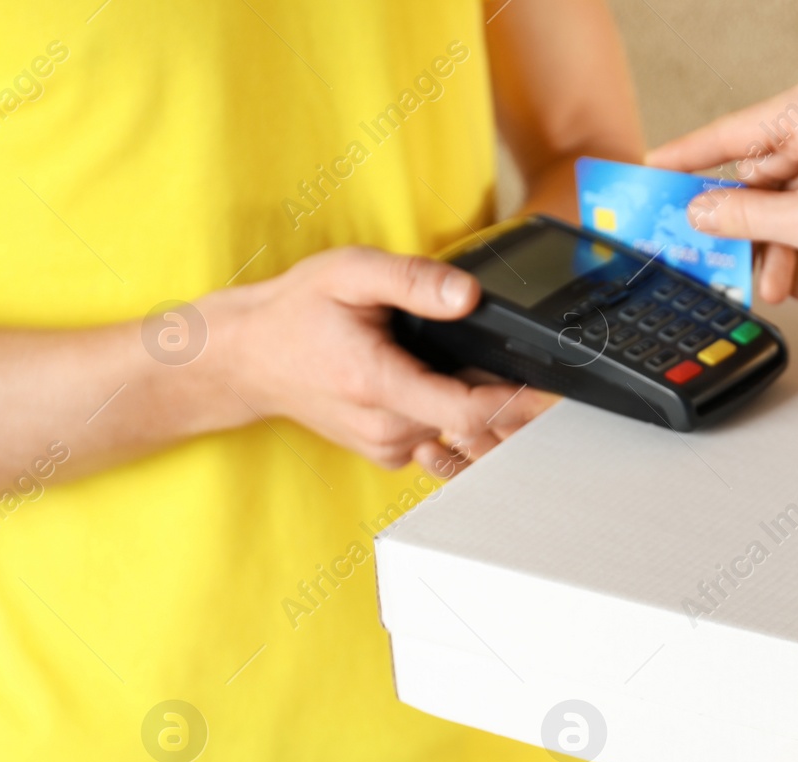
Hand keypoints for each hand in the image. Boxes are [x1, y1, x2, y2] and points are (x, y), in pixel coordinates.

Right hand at [201, 246, 556, 476]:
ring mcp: (388, 447)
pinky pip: (440, 439)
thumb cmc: (296, 313)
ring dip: (480, 406)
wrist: (248, 358)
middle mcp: (386, 429)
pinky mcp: (388, 453)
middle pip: (474, 425)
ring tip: (472, 366)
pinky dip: (454, 415)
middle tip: (523, 366)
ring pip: (460, 435)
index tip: (549, 388)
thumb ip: (414, 281)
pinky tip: (440, 383)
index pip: (469, 413)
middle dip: (505, 396)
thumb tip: (469, 295)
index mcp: (378, 385)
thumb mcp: (351, 273)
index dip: (517, 402)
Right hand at [648, 74, 797, 302]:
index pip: (725, 136)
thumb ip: (746, 217)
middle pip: (763, 170)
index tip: (651, 174)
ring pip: (797, 186)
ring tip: (781, 286)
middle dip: (751, 228)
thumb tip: (702, 211)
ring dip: (785, 239)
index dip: (683, 162)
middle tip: (726, 264)